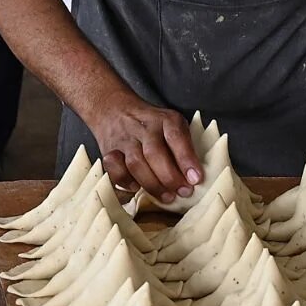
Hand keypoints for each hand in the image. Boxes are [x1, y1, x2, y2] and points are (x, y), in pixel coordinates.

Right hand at [86, 96, 202, 203]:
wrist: (115, 109)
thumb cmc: (152, 124)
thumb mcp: (172, 125)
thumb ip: (183, 146)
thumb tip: (195, 177)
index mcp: (165, 119)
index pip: (176, 136)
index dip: (186, 159)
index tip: (196, 179)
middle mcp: (144, 128)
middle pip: (154, 153)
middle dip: (170, 177)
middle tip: (183, 192)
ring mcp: (125, 139)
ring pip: (135, 163)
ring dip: (152, 184)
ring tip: (166, 197)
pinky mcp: (109, 150)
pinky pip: (114, 168)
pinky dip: (125, 180)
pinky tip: (136, 187)